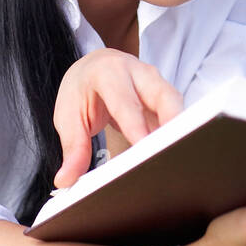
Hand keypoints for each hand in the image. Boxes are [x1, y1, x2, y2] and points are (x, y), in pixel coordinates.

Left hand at [53, 48, 183, 188]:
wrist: (93, 66)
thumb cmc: (81, 90)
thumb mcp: (68, 116)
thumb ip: (73, 147)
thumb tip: (66, 179)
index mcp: (108, 73)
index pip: (125, 102)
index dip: (136, 126)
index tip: (142, 148)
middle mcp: (137, 72)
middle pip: (163, 96)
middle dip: (171, 122)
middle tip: (172, 152)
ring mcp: (155, 81)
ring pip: (176, 102)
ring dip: (179, 129)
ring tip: (177, 156)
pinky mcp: (165, 94)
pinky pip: (176, 112)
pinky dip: (177, 132)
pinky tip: (175, 152)